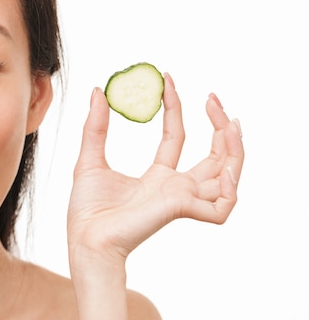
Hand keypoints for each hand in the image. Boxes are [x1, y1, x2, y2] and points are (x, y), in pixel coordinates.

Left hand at [67, 73, 243, 264]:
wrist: (85, 239)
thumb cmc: (87, 211)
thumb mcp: (89, 160)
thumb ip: (95, 127)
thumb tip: (97, 91)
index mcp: (157, 177)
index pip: (176, 138)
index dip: (176, 108)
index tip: (169, 80)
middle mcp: (175, 187)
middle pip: (213, 156)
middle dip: (219, 126)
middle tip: (214, 98)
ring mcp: (182, 200)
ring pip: (227, 175)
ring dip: (234, 148)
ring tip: (230, 122)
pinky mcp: (182, 211)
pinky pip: (222, 205)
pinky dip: (231, 187)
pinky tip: (223, 167)